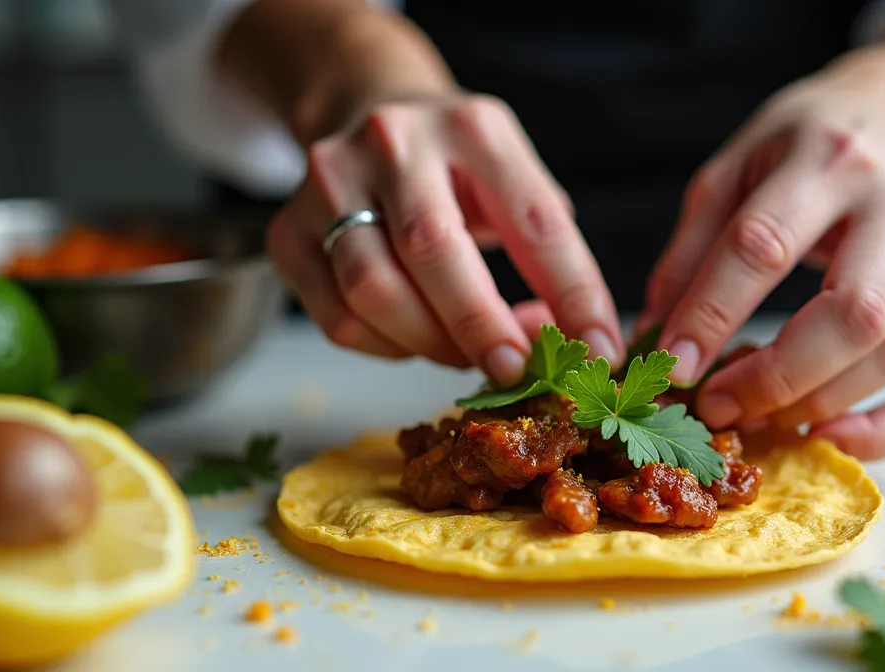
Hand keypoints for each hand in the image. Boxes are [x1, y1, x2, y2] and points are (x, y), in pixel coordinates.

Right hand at [267, 94, 622, 384]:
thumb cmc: (457, 165)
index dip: (573, 293)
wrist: (367, 108)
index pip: (535, 218)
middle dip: (481, 326)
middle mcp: (394, 142)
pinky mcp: (286, 229)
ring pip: (372, 290)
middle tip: (515, 371)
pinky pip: (337, 317)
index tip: (598, 351)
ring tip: (465, 354)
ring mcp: (329, 181)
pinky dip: (385, 347)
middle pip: (433, 250)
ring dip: (429, 343)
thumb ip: (544, 254)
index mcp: (473, 127)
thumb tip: (572, 344)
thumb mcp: (512, 177)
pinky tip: (412, 338)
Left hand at [642, 57, 884, 458]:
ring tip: (756, 418)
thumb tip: (657, 340)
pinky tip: (827, 441)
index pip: (765, 245)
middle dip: (776, 376)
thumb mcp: (729, 173)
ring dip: (819, 403)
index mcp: (826, 160)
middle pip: (854, 312)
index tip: (672, 367)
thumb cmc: (796, 150)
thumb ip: (689, 253)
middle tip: (716, 406)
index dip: (712, 313)